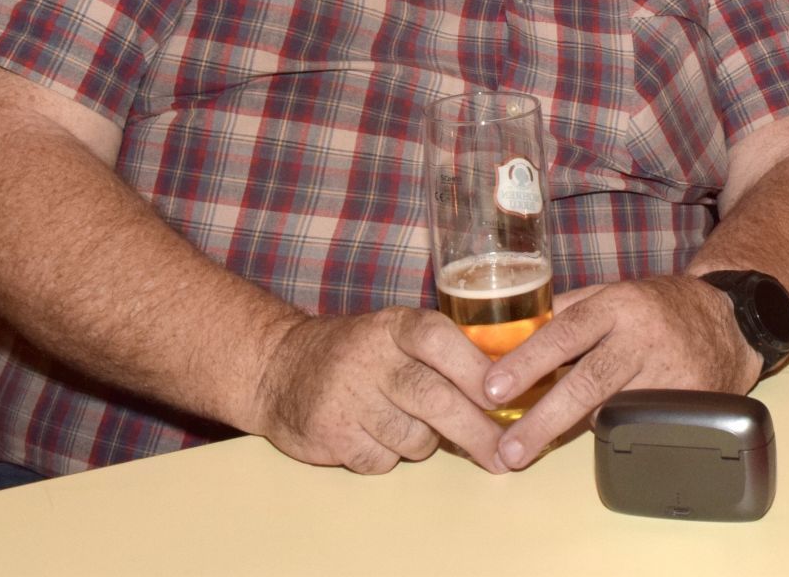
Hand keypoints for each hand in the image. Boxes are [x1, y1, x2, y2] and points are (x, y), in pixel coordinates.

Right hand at [251, 308, 501, 472]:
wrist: (277, 368)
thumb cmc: (358, 354)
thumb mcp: (396, 334)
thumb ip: (445, 353)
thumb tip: (511, 387)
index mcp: (395, 326)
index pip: (441, 341)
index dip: (477, 370)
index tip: (507, 398)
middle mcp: (371, 357)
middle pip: (436, 399)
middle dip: (477, 432)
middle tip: (505, 456)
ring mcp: (347, 396)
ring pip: (414, 439)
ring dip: (424, 443)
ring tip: (406, 424)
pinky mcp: (329, 433)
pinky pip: (382, 462)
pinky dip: (387, 457)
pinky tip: (372, 436)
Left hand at [480, 275, 755, 471]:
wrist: (731, 321)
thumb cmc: (658, 307)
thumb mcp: (614, 293)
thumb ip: (566, 313)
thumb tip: (509, 337)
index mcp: (619, 304)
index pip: (567, 330)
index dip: (528, 359)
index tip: (492, 387)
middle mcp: (643, 336)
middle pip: (589, 380)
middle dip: (544, 417)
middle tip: (508, 447)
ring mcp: (669, 371)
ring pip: (613, 409)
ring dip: (571, 429)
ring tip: (531, 449)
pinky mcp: (690, 402)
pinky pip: (642, 426)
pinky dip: (613, 434)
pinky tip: (594, 440)